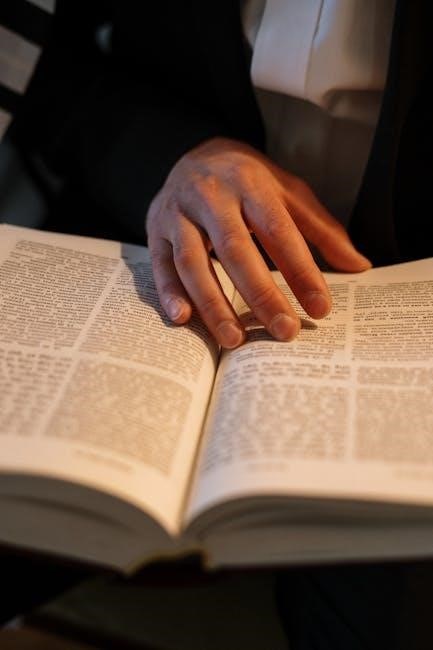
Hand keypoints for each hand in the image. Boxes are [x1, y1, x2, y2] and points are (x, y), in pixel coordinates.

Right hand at [146, 137, 370, 347]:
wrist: (193, 152)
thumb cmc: (248, 180)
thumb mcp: (288, 192)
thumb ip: (321, 229)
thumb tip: (359, 266)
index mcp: (251, 184)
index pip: (279, 230)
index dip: (300, 271)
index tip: (320, 308)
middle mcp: (212, 196)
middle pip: (235, 249)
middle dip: (261, 294)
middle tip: (284, 332)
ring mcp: (178, 213)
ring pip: (193, 261)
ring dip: (213, 303)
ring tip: (235, 340)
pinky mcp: (155, 230)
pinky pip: (160, 264)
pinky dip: (169, 292)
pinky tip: (183, 319)